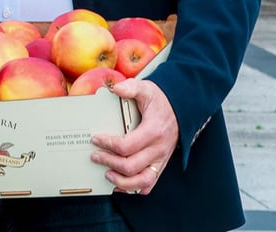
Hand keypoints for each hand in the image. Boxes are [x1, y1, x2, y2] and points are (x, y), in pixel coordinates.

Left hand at [90, 77, 179, 194]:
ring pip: (143, 182)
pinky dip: (134, 187)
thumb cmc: (160, 101)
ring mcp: (160, 159)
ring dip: (122, 181)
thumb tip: (116, 89)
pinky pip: (149, 184)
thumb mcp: (147, 89)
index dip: (108, 144)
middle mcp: (158, 148)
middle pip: (131, 166)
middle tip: (95, 156)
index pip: (127, 145)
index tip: (95, 139)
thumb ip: (131, 87)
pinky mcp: (160, 165)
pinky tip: (120, 183)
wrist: (181, 109)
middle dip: (109, 162)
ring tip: (107, 174)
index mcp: (153, 130)